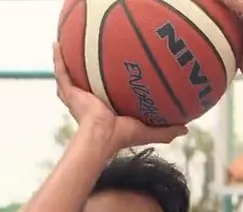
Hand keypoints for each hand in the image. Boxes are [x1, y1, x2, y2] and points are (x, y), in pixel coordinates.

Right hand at [53, 44, 187, 150]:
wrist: (102, 136)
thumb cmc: (120, 136)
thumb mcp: (148, 130)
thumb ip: (166, 131)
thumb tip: (186, 130)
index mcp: (103, 111)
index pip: (102, 96)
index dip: (104, 88)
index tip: (110, 76)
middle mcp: (87, 102)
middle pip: (83, 85)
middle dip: (83, 74)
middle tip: (86, 60)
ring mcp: (76, 97)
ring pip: (69, 76)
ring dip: (67, 62)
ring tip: (66, 47)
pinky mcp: (70, 92)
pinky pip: (62, 71)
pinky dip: (58, 58)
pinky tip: (56, 44)